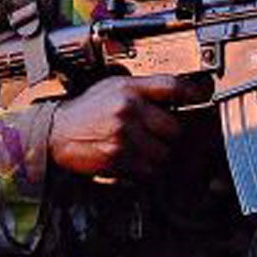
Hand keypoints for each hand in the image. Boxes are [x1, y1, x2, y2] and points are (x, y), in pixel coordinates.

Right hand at [46, 74, 197, 178]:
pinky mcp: (117, 158)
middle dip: (168, 134)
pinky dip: (144, 169)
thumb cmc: (86, 110)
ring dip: (158, 155)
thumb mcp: (112, 86)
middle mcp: (128, 109)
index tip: (200, 98)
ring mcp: (123, 136)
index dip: (193, 93)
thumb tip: (179, 95)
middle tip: (157, 134)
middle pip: (174, 127)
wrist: (57, 132)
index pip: (173, 86)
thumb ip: (143, 89)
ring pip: (163, 153)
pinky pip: (147, 170)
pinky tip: (131, 159)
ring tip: (142, 148)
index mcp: (129, 88)